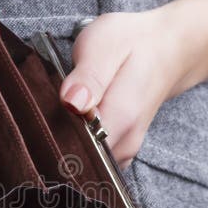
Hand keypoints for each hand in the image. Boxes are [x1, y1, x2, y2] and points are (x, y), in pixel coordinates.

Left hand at [59, 7, 187, 168]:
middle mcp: (123, 144)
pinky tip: (70, 123)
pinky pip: (88, 161)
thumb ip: (89, 76)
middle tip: (46, 112)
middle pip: (75, 162)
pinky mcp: (117, 154)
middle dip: (53, 143)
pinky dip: (74, 146)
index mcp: (120, 120)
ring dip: (63, 143)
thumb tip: (72, 102)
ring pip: (80, 163)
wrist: (167, 51)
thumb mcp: (106, 45)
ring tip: (60, 113)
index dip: (51, 138)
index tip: (40, 119)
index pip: (76, 150)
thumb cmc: (133, 45)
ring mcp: (121, 153)